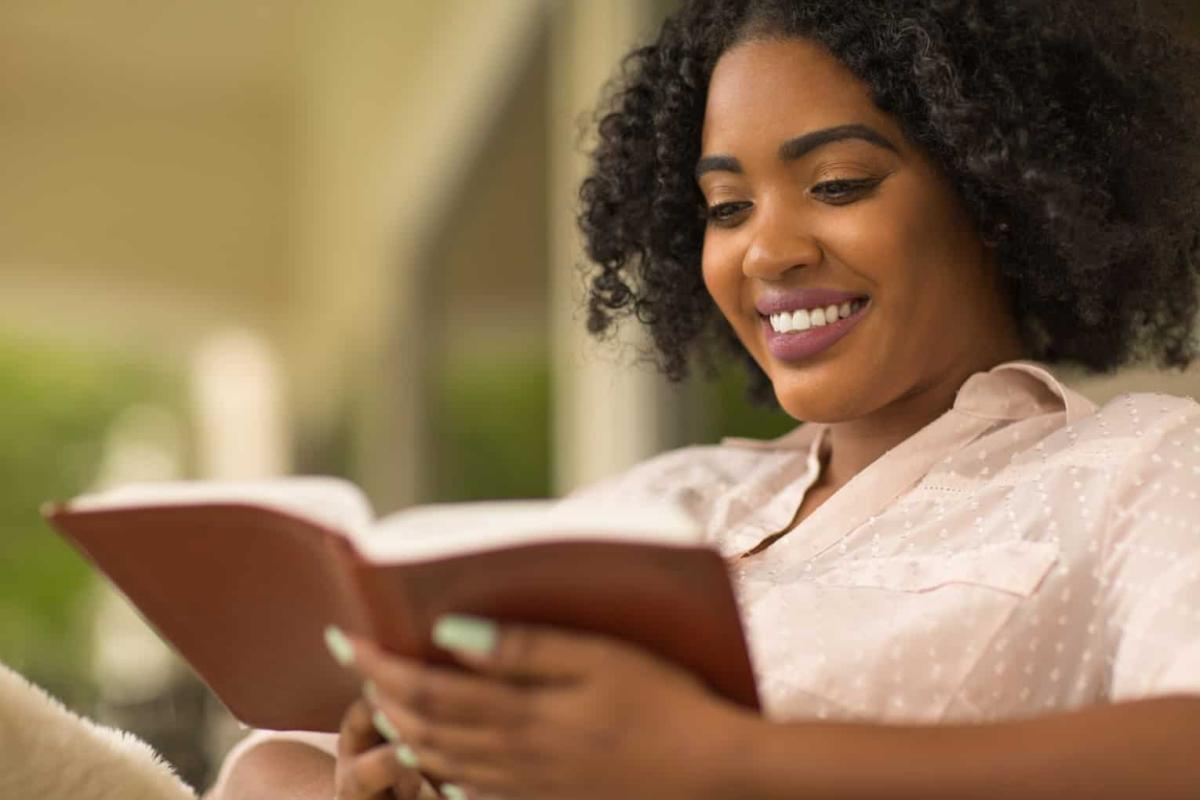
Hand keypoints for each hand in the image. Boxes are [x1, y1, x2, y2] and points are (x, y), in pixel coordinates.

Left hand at [344, 617, 752, 799]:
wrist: (709, 774)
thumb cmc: (664, 703)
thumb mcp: (601, 659)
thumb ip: (525, 647)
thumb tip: (450, 631)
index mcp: (523, 715)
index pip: (427, 689)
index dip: (379, 664)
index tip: (345, 636)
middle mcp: (512, 756)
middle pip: (423, 728)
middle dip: (381, 695)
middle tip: (358, 662)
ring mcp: (525, 786)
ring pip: (438, 762)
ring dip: (401, 730)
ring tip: (382, 700)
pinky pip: (469, 788)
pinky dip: (436, 768)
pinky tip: (432, 754)